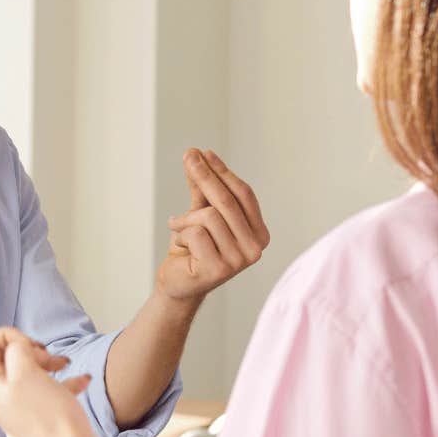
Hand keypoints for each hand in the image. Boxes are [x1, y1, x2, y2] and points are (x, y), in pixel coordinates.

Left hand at [0, 327, 91, 436]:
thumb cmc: (49, 412)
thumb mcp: (26, 370)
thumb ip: (16, 349)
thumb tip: (17, 347)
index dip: (7, 336)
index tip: (29, 346)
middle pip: (4, 356)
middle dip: (29, 349)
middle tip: (48, 358)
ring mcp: (15, 408)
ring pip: (26, 372)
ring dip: (46, 362)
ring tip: (64, 364)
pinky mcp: (34, 416)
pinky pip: (44, 389)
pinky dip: (60, 381)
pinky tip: (81, 380)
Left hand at [156, 148, 269, 301]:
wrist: (178, 283)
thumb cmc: (193, 248)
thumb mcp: (200, 213)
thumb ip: (203, 188)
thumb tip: (198, 154)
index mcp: (259, 233)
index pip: (244, 195)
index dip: (223, 172)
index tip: (204, 153)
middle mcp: (255, 248)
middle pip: (228, 201)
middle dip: (205, 175)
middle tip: (188, 156)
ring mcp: (239, 260)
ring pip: (210, 216)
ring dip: (185, 219)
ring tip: (177, 227)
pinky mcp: (219, 270)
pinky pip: (196, 234)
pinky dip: (181, 235)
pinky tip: (180, 245)